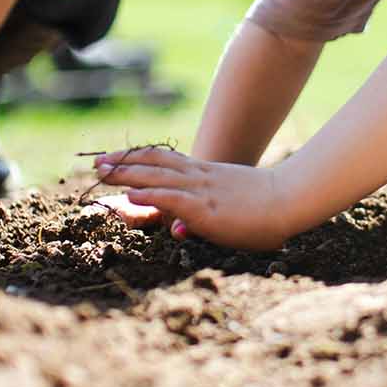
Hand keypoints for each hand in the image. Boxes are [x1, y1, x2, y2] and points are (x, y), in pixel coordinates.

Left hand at [94, 147, 296, 250]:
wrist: (289, 199)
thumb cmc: (266, 206)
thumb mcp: (229, 203)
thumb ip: (202, 213)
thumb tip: (179, 228)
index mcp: (204, 173)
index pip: (163, 160)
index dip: (137, 158)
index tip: (115, 158)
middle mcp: (198, 177)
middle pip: (153, 163)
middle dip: (123, 163)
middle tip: (97, 162)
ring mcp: (201, 191)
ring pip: (156, 177)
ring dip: (126, 174)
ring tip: (102, 172)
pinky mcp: (206, 208)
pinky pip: (173, 199)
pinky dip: (150, 196)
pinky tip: (130, 196)